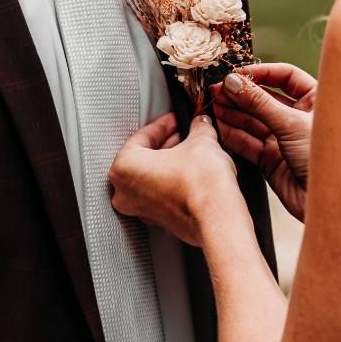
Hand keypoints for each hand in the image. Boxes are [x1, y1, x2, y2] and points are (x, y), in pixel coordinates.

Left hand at [109, 111, 242, 246]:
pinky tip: (194, 174)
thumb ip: (198, 128)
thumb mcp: (201, 141)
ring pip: (154, 177)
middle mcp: (125, 192)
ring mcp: (142, 210)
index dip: (165, 123)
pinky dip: (175, 182)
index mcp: (123, 168)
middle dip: (168, 143)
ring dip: (172, 163)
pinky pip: (163, 194)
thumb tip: (200, 124)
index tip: (176, 119)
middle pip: (145, 158)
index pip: (143, 136)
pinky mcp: (161, 222)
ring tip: (194, 153)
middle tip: (186, 134)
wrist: (217, 217)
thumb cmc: (200, 186)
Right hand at [210, 62, 316, 221]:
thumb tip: (234, 82)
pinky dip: (233, 134)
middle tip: (217, 89)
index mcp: (315, 101)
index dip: (260, 74)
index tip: (237, 74)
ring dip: (232, 112)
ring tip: (213, 104)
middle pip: (264, 99)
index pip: (285, 76)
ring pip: (253, 121)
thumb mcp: (292, 123)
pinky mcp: (272, 161)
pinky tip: (218, 125)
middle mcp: (299, 118)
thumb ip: (259, 103)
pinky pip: (249, 143)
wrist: (327, 202)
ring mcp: (284, 139)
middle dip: (240, 94)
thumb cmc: (325, 158)